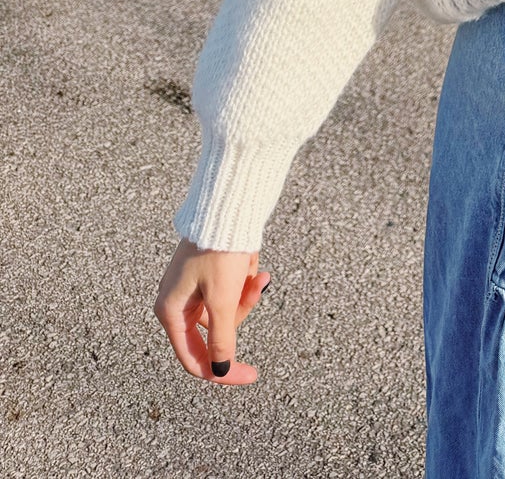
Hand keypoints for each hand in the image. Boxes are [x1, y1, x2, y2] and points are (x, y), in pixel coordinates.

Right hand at [154, 239, 269, 385]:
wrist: (226, 205)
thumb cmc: (218, 251)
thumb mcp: (223, 300)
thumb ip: (222, 340)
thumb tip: (220, 371)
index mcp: (171, 311)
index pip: (194, 358)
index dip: (222, 371)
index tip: (251, 375)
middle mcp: (177, 301)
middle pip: (214, 330)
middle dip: (239, 310)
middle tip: (256, 288)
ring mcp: (192, 287)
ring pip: (225, 309)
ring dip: (244, 293)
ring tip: (257, 271)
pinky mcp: (207, 273)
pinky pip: (229, 290)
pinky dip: (243, 281)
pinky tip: (251, 261)